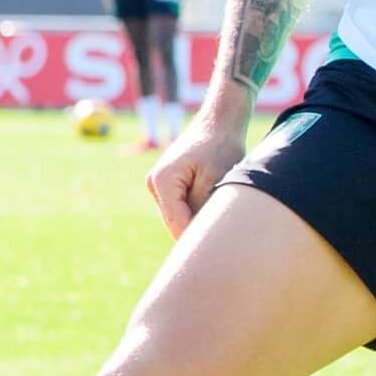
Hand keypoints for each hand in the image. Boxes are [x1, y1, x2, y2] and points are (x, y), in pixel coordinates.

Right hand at [147, 107, 249, 237]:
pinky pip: (179, 207)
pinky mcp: (165, 184)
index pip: (176, 222)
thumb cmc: (221, 147)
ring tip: (219, 216)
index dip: (194, 238)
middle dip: (195, 229)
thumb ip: (202, 208)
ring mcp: (156, 184)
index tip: (214, 252)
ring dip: (195, 219)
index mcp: (162, 181)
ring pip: (176, 216)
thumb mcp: (216, 180)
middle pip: (173, 222)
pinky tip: (211, 204)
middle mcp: (153, 183)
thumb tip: (196, 233)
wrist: (217, 123)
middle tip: (221, 240)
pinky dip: (194, 210)